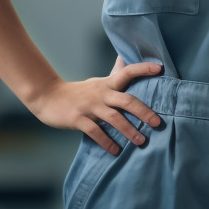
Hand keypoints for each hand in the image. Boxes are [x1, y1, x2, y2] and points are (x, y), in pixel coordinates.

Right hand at [28, 61, 163, 154]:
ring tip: (141, 141)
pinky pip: (95, 132)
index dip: (143, 69)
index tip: (160, 68)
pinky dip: (107, 141)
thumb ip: (115, 73)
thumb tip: (127, 58)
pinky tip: (116, 150)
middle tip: (158, 123)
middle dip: (144, 112)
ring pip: (114, 118)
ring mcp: (90, 107)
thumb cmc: (79, 91)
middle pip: (127, 100)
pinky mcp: (78, 119)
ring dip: (129, 131)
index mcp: (108, 84)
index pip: (128, 72)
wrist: (48, 97)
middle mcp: (102, 94)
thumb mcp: (98, 82)